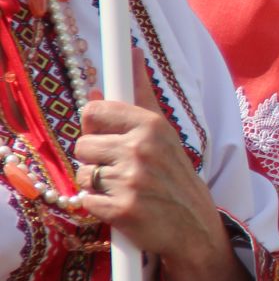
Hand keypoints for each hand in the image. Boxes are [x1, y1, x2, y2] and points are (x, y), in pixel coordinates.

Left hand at [74, 71, 226, 269]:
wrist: (195, 227)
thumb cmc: (175, 176)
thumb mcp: (164, 133)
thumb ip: (141, 95)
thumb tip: (133, 54)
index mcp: (151, 126)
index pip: (93, 112)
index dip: (95, 127)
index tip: (109, 137)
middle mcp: (140, 149)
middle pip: (82, 145)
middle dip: (96, 160)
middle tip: (122, 170)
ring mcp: (131, 180)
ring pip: (82, 174)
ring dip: (97, 186)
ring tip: (123, 189)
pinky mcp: (122, 210)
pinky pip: (85, 202)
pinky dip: (99, 208)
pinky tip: (121, 207)